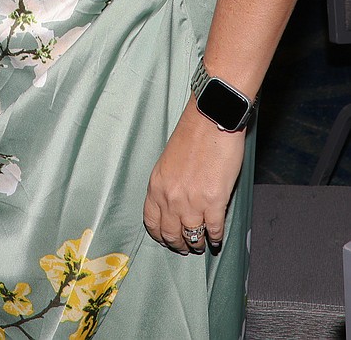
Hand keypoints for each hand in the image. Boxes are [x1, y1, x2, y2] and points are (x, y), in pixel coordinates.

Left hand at [143, 99, 245, 254]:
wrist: (211, 120)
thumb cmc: (191, 136)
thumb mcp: (168, 162)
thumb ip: (168, 185)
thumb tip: (173, 206)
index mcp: (156, 185)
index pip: (151, 222)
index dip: (159, 235)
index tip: (166, 239)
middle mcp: (171, 198)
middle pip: (170, 234)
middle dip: (178, 244)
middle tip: (185, 247)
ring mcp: (193, 203)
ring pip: (192, 237)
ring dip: (198, 244)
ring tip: (202, 245)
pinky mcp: (214, 203)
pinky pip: (214, 230)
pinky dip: (216, 237)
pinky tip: (217, 238)